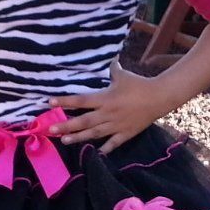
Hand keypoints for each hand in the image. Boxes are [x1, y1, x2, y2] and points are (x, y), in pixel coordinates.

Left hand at [51, 64, 175, 152]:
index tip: (50, 102)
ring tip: (64, 141)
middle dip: (66, 125)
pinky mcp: (126, 133)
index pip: (81, 100)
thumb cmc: (139, 84)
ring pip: (94, 134)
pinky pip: (113, 143)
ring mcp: (116, 126)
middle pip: (84, 121)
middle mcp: (108, 114)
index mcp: (106, 98)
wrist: (159, 97)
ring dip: (78, 137)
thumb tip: (106, 56)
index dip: (65, 101)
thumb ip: (111, 68)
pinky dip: (105, 149)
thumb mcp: (122, 75)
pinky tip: (96, 154)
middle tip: (51, 130)